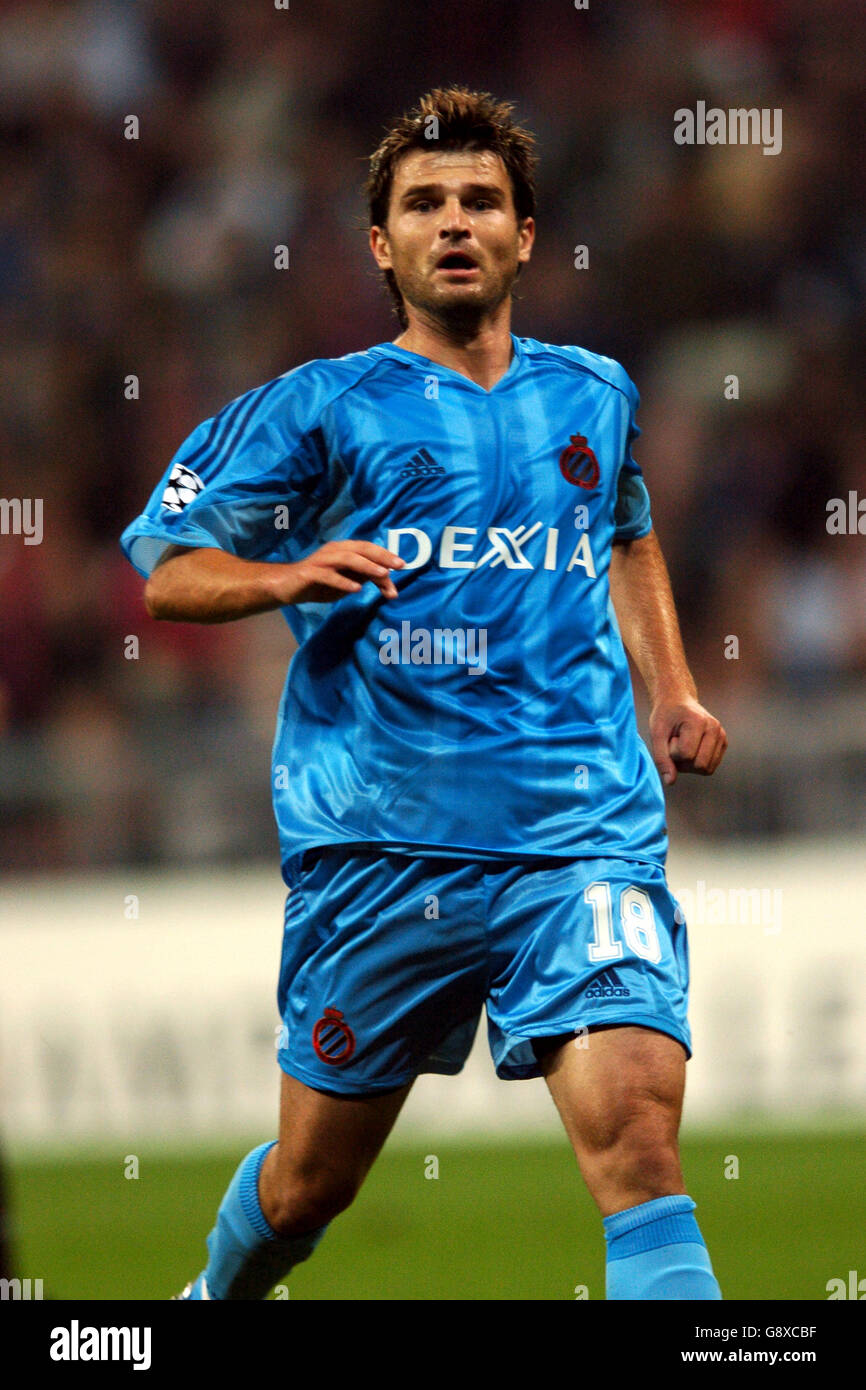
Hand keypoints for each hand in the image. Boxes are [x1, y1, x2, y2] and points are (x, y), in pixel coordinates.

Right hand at [279, 539, 404, 603]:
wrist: (287, 586)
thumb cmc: (320, 583)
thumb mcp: (347, 582)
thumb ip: (365, 579)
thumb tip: (389, 583)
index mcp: (343, 549)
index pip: (368, 549)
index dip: (385, 555)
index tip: (402, 564)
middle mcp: (333, 550)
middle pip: (360, 549)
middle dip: (381, 556)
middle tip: (398, 566)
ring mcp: (321, 560)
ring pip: (347, 559)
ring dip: (367, 566)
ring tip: (382, 575)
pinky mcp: (310, 573)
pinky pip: (329, 575)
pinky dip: (343, 581)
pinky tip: (356, 589)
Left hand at [649, 696, 727, 785]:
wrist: (677, 701)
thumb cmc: (665, 716)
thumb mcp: (656, 734)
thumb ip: (662, 758)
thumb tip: (670, 782)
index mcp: (698, 722)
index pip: (686, 755)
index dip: (673, 753)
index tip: (670, 738)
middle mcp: (715, 728)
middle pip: (699, 765)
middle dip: (682, 761)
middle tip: (676, 743)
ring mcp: (722, 735)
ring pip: (706, 769)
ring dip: (690, 764)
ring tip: (684, 746)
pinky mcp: (723, 743)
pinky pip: (710, 767)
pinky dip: (697, 764)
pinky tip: (691, 749)